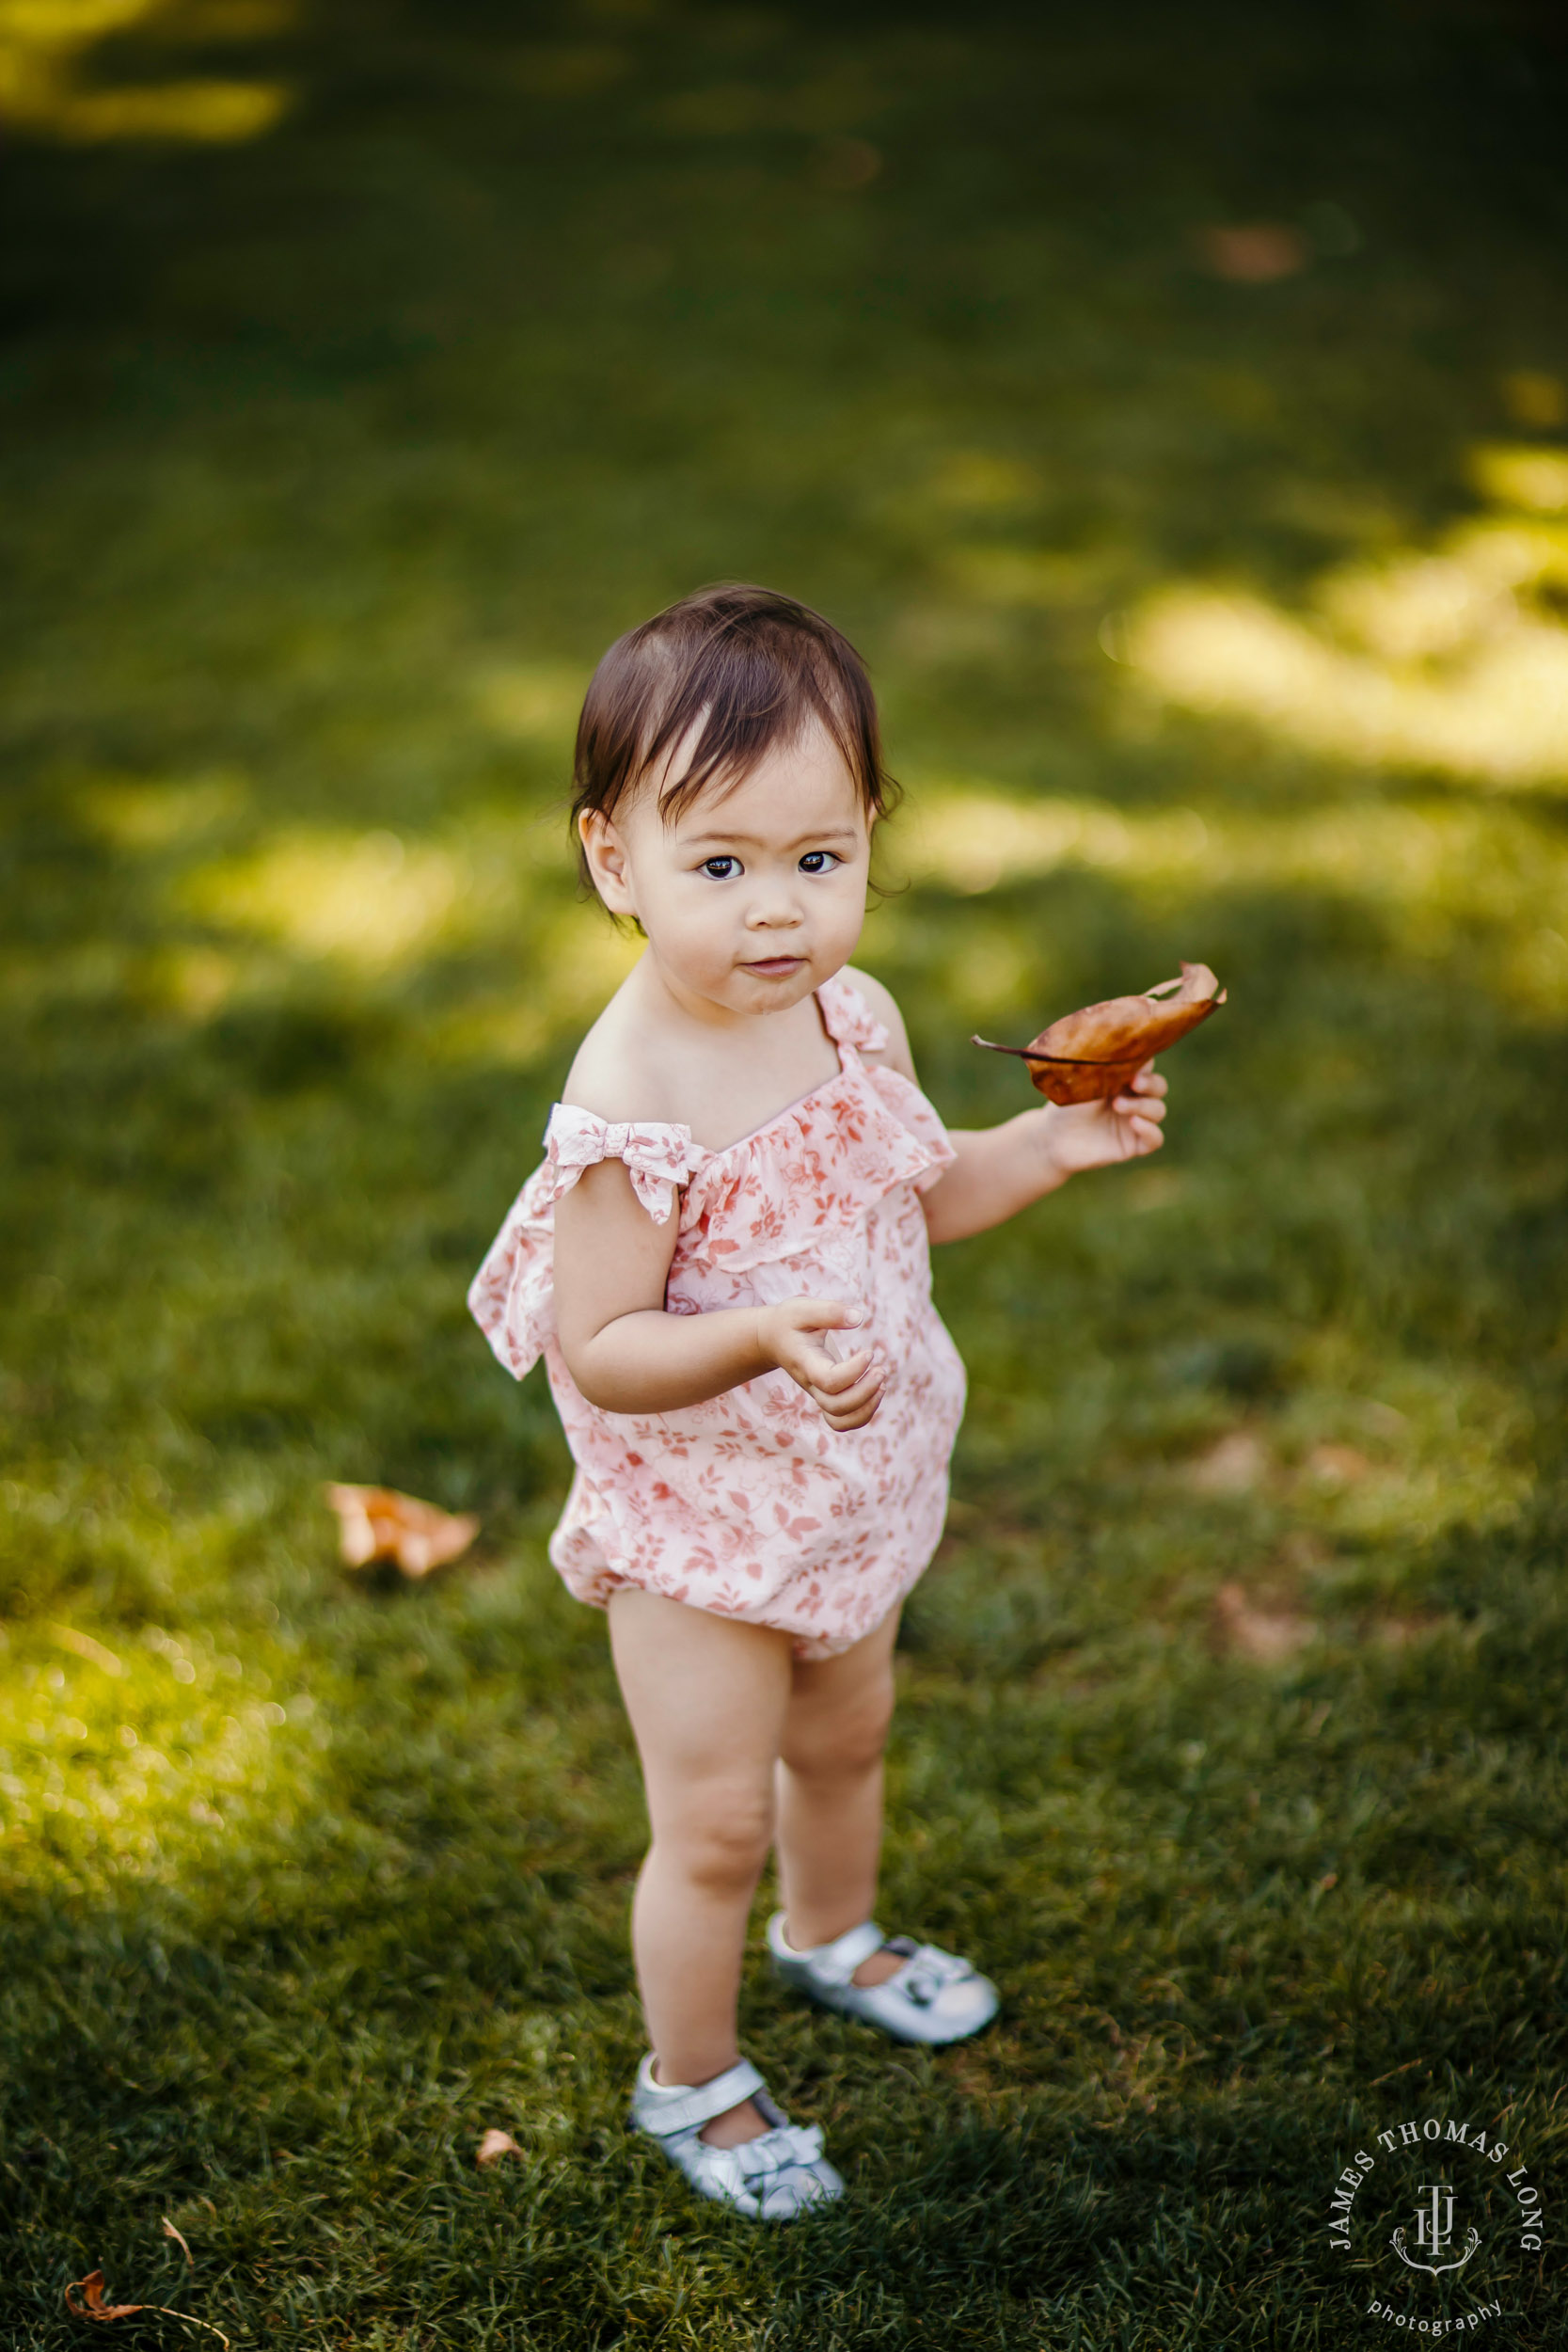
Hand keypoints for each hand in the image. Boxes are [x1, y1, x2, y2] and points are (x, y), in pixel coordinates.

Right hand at [757, 1297, 886, 1430]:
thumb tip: (858, 1317)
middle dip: (865, 1393)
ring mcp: (818, 1394)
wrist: (772, 1340)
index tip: (869, 1353)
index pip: (828, 1380)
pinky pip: (842, 1421)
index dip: (853, 1371)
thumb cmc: (789, 1323)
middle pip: (836, 1406)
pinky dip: (863, 1414)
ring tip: (882, 1383)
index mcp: (806, 1363)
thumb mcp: (803, 1309)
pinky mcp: (827, 1397)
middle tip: (881, 1369)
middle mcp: (811, 1384)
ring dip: (866, 1407)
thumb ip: (829, 1312)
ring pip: (840, 1420)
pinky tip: (876, 1390)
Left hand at [1042, 1059, 1167, 1175]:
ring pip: (1158, 1110)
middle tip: (1134, 1082)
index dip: (1144, 1063)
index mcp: (1124, 1079)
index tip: (1131, 1062)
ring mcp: (1135, 1121)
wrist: (1053, 1139)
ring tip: (1117, 1105)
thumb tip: (1123, 1046)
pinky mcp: (1134, 1144)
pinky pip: (1155, 1139)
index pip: (1146, 1066)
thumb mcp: (1085, 1082)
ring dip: (1143, 1106)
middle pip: (1159, 1086)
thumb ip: (1106, 1067)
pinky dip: (1150, 1130)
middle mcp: (1133, 1098)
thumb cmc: (1066, 1106)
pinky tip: (1134, 1123)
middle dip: (1151, 1083)